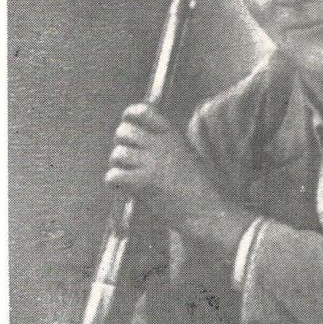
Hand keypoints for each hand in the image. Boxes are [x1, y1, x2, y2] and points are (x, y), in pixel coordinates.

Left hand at [106, 103, 223, 228]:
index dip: (130, 117)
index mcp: (172, 135)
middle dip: (121, 145)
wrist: (208, 212)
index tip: (132, 130)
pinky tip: (123, 189)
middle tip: (129, 162)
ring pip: (117, 154)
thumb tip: (139, 141)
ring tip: (127, 178)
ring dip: (117, 166)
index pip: (141, 111)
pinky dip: (114, 183)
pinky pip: (114, 176)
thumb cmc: (200, 189)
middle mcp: (161, 145)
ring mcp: (152, 163)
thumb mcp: (188, 156)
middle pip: (123, 132)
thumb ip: (167, 145)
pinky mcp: (145, 183)